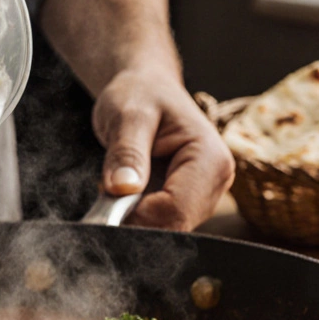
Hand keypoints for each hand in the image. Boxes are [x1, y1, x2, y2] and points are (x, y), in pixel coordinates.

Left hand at [93, 68, 234, 230]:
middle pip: (174, 225)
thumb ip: (126, 152)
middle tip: (103, 200)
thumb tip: (122, 187)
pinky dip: (137, 218)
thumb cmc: (141, 94)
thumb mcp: (128, 115)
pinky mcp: (187, 204)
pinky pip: (161, 224)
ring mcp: (203, 197)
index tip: (102, 212)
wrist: (147, 89)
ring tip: (115, 190)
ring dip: (134, 220)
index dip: (136, 217)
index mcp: (211, 158)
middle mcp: (216, 182)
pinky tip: (124, 198)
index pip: (176, 209)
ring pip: (167, 230)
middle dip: (135, 221)